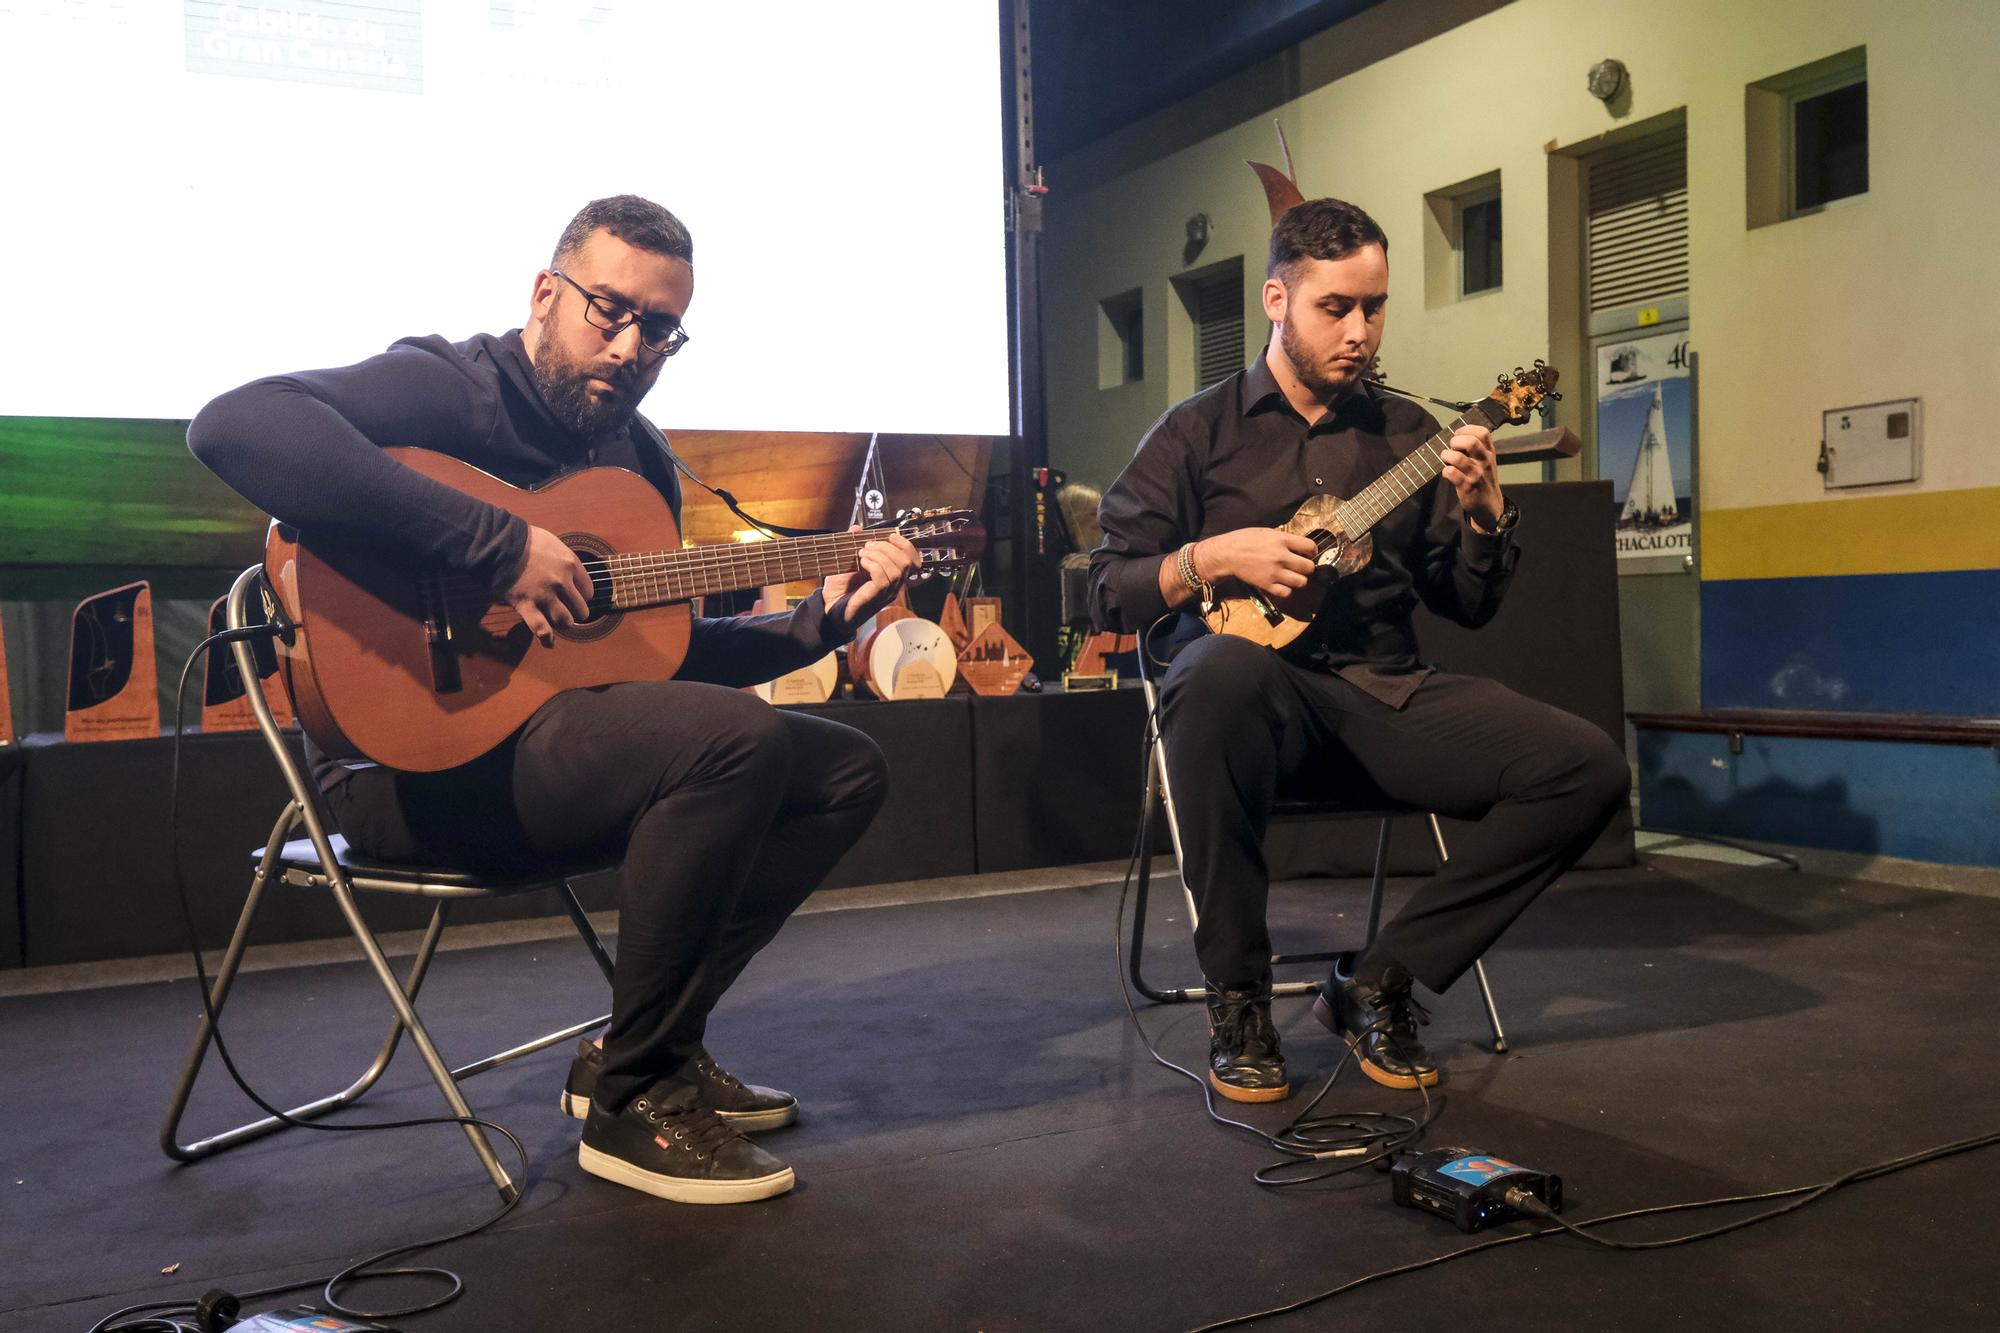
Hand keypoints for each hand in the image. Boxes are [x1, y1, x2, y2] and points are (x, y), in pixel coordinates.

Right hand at [504, 525, 592, 647]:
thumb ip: (564, 558)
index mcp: (570, 564)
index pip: (588, 590)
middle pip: (580, 609)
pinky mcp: (527, 605)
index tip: (575, 596)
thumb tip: (568, 569)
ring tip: (559, 623)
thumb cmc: (524, 539)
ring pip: (565, 621)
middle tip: (569, 611)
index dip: (582, 596)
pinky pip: (541, 629)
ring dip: (563, 624)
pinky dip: (546, 639)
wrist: (499, 543)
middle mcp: (561, 582)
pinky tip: (550, 644)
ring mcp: (545, 595)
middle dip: (576, 613)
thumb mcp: (552, 542)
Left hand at [825, 527, 921, 624]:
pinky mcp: (876, 597)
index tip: (891, 535)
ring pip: (896, 569)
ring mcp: (886, 593)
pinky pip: (883, 578)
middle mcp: (893, 586)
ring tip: (862, 554)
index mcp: (891, 576)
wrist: (828, 608)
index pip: (912, 560)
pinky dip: (873, 565)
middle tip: (868, 546)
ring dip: (878, 555)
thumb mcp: (848, 562)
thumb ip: (854, 544)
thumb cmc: (840, 589)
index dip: (905, 545)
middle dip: (888, 547)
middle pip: (906, 562)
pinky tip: (862, 563)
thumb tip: (856, 528)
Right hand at [1194, 528, 1318, 599]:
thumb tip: (1298, 545)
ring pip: (1301, 582)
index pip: (1311, 546)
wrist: (1227, 554)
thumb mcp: (1266, 532)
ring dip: (1299, 580)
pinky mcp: (1267, 585)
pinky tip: (1282, 584)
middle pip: (1309, 567)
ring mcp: (1274, 572)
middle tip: (1300, 567)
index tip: (1308, 554)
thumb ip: (1283, 538)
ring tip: (1292, 577)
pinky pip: (1286, 592)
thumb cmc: (1245, 540)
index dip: (1312, 551)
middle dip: (1307, 567)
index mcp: (1282, 540)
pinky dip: (1287, 590)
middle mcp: (1281, 556)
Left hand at [1440, 424, 1503, 528]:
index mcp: (1489, 453)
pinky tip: (1447, 473)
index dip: (1467, 429)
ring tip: (1446, 460)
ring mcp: (1476, 475)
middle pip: (1471, 442)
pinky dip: (1445, 471)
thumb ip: (1476, 448)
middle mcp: (1484, 462)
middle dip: (1455, 441)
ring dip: (1446, 456)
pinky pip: (1451, 473)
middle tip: (1451, 448)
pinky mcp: (1466, 487)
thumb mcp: (1486, 462)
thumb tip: (1456, 436)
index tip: (1458, 435)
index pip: (1483, 432)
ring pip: (1457, 457)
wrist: (1489, 505)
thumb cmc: (1484, 479)